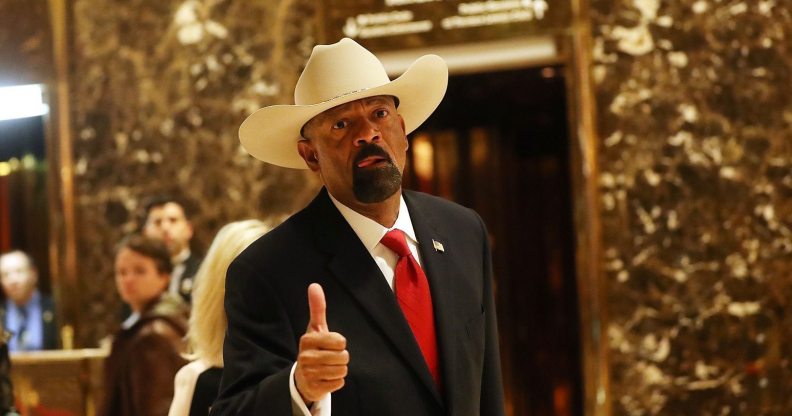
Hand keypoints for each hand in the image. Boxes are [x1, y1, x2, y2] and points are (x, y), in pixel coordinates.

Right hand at [295, 283, 348, 403]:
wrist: (303, 376)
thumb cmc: (314, 347)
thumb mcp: (315, 327)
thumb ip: (317, 308)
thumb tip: (314, 285)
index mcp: (307, 340)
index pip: (340, 341)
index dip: (340, 343)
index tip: (331, 344)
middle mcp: (305, 357)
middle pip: (343, 356)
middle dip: (341, 357)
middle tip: (330, 357)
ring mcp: (309, 374)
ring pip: (342, 370)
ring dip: (340, 369)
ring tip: (329, 367)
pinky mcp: (314, 388)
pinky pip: (339, 383)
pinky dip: (336, 381)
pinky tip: (327, 378)